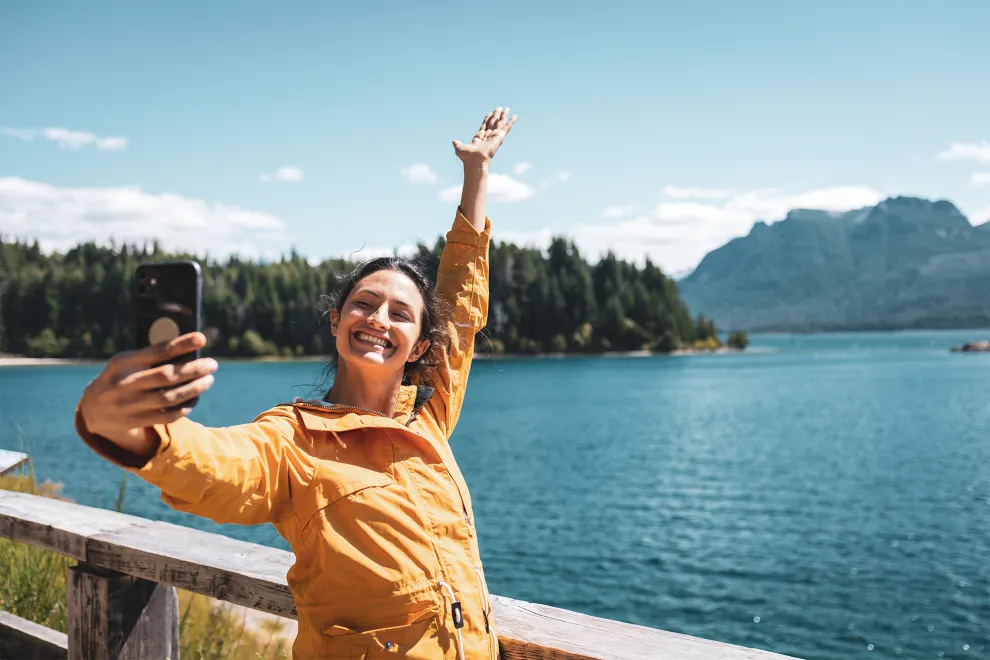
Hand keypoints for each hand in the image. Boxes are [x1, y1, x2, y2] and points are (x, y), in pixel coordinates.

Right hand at [78, 332, 217, 456]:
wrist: (92, 409)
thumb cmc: (120, 377)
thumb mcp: (127, 362)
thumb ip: (152, 357)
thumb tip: (190, 350)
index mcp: (123, 362)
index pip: (157, 351)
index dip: (181, 344)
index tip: (202, 338)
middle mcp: (125, 383)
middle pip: (166, 376)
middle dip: (194, 369)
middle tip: (212, 364)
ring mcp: (129, 405)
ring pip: (169, 398)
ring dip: (194, 389)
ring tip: (208, 380)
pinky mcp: (135, 421)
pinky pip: (167, 416)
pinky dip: (185, 407)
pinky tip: (195, 398)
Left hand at [452, 107, 516, 167]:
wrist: (475, 161)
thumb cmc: (467, 158)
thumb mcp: (460, 149)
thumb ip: (458, 144)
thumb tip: (454, 141)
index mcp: (479, 139)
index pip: (484, 126)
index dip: (487, 119)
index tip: (490, 113)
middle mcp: (488, 137)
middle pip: (493, 123)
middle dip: (495, 115)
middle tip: (499, 108)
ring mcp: (494, 136)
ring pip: (500, 123)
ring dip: (503, 115)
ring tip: (507, 108)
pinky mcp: (499, 137)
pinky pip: (506, 127)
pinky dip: (511, 122)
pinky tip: (515, 116)